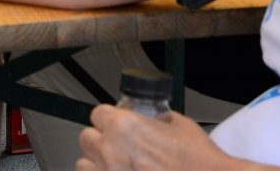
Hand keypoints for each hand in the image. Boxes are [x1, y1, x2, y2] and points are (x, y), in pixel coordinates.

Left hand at [78, 106, 236, 169]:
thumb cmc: (196, 160)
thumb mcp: (179, 124)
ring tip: (115, 166)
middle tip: (115, 145)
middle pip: (86, 138)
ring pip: (84, 166)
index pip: (97, 113)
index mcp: (124, 126)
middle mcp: (110, 151)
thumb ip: (158, 119)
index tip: (114, 123)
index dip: (108, 118)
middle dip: (99, 139)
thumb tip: (154, 122)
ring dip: (96, 163)